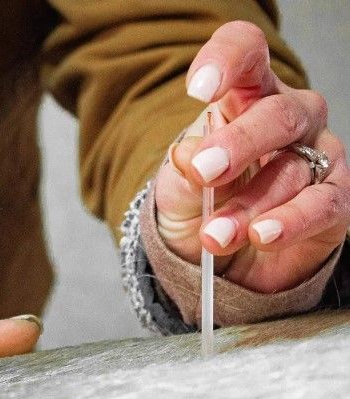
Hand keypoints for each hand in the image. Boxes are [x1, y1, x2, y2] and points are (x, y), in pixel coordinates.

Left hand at [155, 21, 349, 292]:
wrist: (223, 252)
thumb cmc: (200, 205)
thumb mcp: (180, 185)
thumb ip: (184, 169)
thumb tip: (189, 154)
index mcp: (244, 98)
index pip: (246, 54)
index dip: (226, 60)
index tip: (198, 89)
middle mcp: (288, 119)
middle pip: (277, 114)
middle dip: (239, 143)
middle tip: (205, 171)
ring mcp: (316, 157)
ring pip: (296, 167)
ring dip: (252, 203)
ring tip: (216, 233)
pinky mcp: (332, 201)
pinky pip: (323, 205)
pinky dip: (291, 221)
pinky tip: (262, 235)